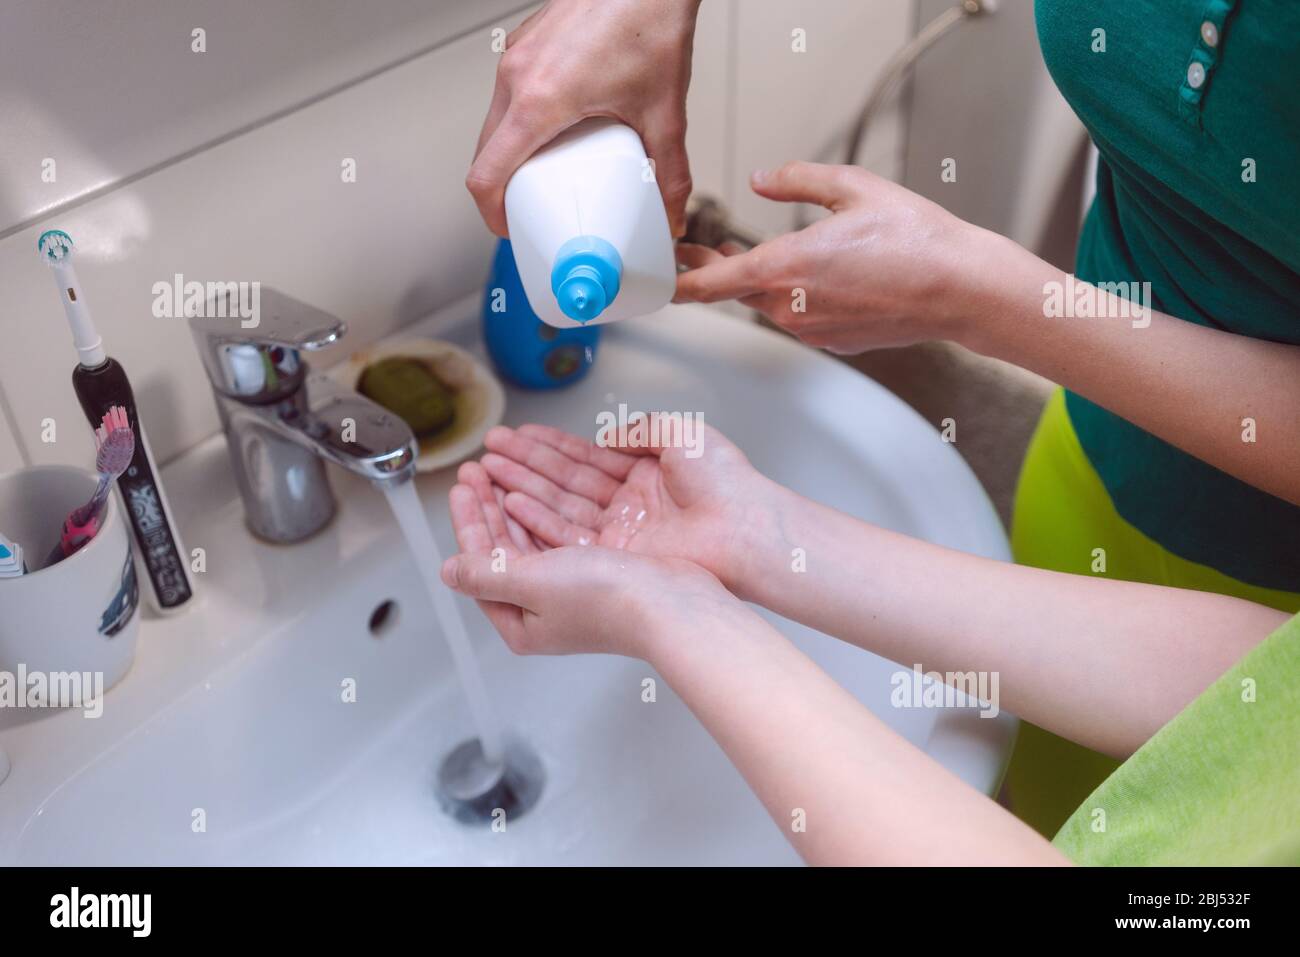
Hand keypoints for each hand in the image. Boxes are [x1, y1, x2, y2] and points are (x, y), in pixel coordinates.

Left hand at [445, 461, 739, 658]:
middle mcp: (543, 609)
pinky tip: (531, 491)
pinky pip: (555, 536)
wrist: (671, 604)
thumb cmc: (608, 601)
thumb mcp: (531, 584)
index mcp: (522, 622)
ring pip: (528, 539)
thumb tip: (448, 572)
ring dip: (510, 503)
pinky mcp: (596, 573)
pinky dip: (539, 511)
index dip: (467, 522)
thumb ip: (484, 574)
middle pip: (501, 549)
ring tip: (496, 470)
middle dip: (486, 507)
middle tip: (475, 471)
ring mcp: (570, 591)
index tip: (461, 487)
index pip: (479, 564)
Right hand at [466, 0, 701, 236]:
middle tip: (533, 207)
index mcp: (539, 101)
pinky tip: (559, 124)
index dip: (492, 214)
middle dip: (504, 188)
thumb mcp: (664, 113)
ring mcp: (517, 55)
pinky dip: (523, 118)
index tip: (510, 228)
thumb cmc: (649, 20)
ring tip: (548, 168)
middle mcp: (518, 75)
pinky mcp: (526, 41)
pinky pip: (509, 92)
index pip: (486, 174)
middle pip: (486, 153)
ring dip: (512, 151)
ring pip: (495, 121)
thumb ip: (670, 172)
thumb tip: (671, 212)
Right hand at [472, 419, 782, 594]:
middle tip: (487, 453)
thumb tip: (607, 434)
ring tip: (486, 474)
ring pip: (560, 507)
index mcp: (646, 474)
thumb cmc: (726, 482)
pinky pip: (568, 536)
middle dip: (523, 466)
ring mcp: (622, 533)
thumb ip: (640, 429)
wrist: (745, 528)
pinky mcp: (618, 557)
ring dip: (521, 489)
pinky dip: (537, 519)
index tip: (515, 437)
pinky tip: (508, 503)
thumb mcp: (682, 434)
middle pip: (565, 482)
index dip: (548, 447)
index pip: (585, 458)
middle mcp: (629, 505)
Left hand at [674, 162, 990, 353]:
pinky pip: (799, 318)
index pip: (711, 283)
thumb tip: (763, 178)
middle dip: (718, 270)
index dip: (680, 280)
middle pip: (737, 292)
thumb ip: (798, 179)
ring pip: (768, 305)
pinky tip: (814, 277)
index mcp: (786, 267)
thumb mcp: (854, 188)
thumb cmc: (916, 240)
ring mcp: (812, 330)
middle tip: (704, 248)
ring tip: (757, 256)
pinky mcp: (834, 342)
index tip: (661, 276)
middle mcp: (792, 306)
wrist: (961, 289)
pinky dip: (795, 298)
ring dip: (758, 283)